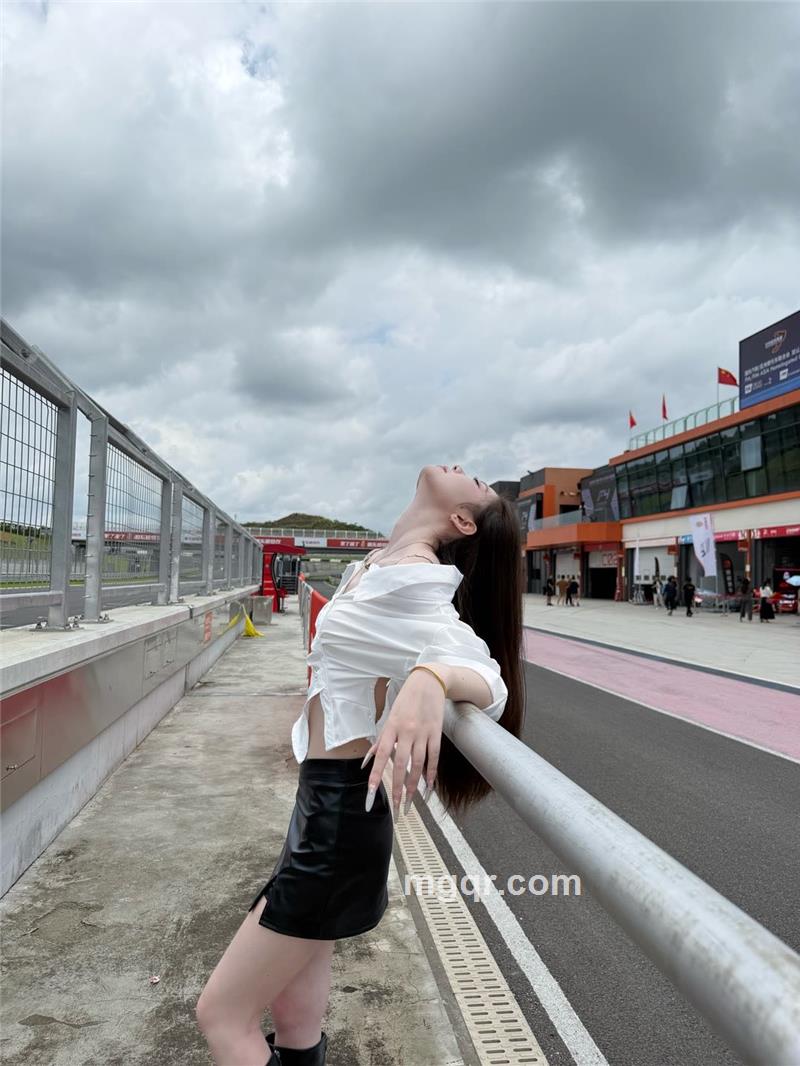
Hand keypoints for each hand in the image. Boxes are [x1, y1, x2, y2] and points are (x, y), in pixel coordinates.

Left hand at [362, 669, 444, 815]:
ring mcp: (422, 733)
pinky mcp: (436, 733)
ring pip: (418, 764)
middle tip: (396, 807)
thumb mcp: (389, 717)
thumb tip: (365, 762)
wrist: (429, 682)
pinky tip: (429, 787)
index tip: (370, 792)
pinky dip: (431, 773)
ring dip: (413, 785)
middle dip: (397, 787)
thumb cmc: (406, 700)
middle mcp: (406, 731)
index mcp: (391, 727)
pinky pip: (434, 757)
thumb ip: (380, 741)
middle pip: (400, 764)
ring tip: (409, 801)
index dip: (375, 775)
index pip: (381, 755)